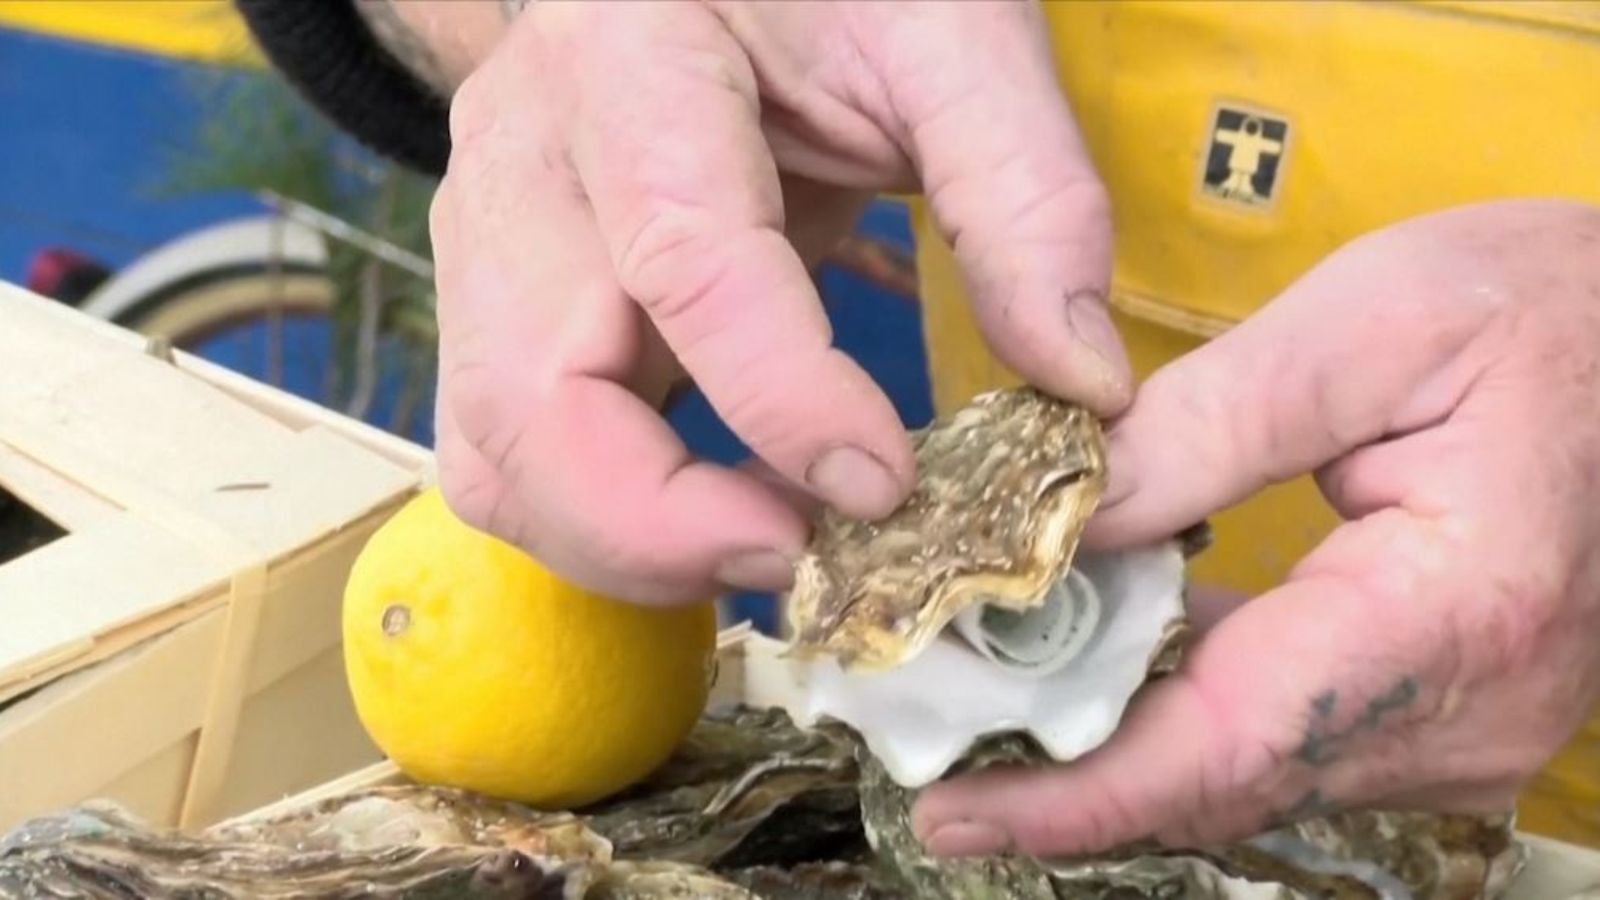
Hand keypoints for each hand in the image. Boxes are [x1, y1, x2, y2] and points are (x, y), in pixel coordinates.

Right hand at [429, 1, 1130, 603]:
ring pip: (498, 454)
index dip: (783, 400)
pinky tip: (715, 516)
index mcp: (630, 60)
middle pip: (533, 395)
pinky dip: (602, 522)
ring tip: (773, 547)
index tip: (887, 487)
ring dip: (624, 545)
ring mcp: (490, 237)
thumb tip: (1082, 389)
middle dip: (661, 526)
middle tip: (808, 559)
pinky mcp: (500, 303)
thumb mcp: (952, 38)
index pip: (683, 261)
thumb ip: (1025, 197)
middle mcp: (522, 156)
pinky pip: (510, 455)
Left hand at [911, 199, 1599, 856]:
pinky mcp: (1439, 708)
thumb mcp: (1368, 328)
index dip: (1080, 795)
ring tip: (976, 721)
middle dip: (1064, 777)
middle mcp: (1460, 712)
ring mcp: (1457, 726)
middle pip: (1222, 781)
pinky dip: (1175, 720)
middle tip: (926, 751)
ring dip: (1108, 752)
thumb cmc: (1542, 308)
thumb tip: (1055, 524)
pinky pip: (1282, 739)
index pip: (1229, 748)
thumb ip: (1199, 429)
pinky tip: (1087, 682)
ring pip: (1245, 773)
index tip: (956, 810)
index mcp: (1447, 615)